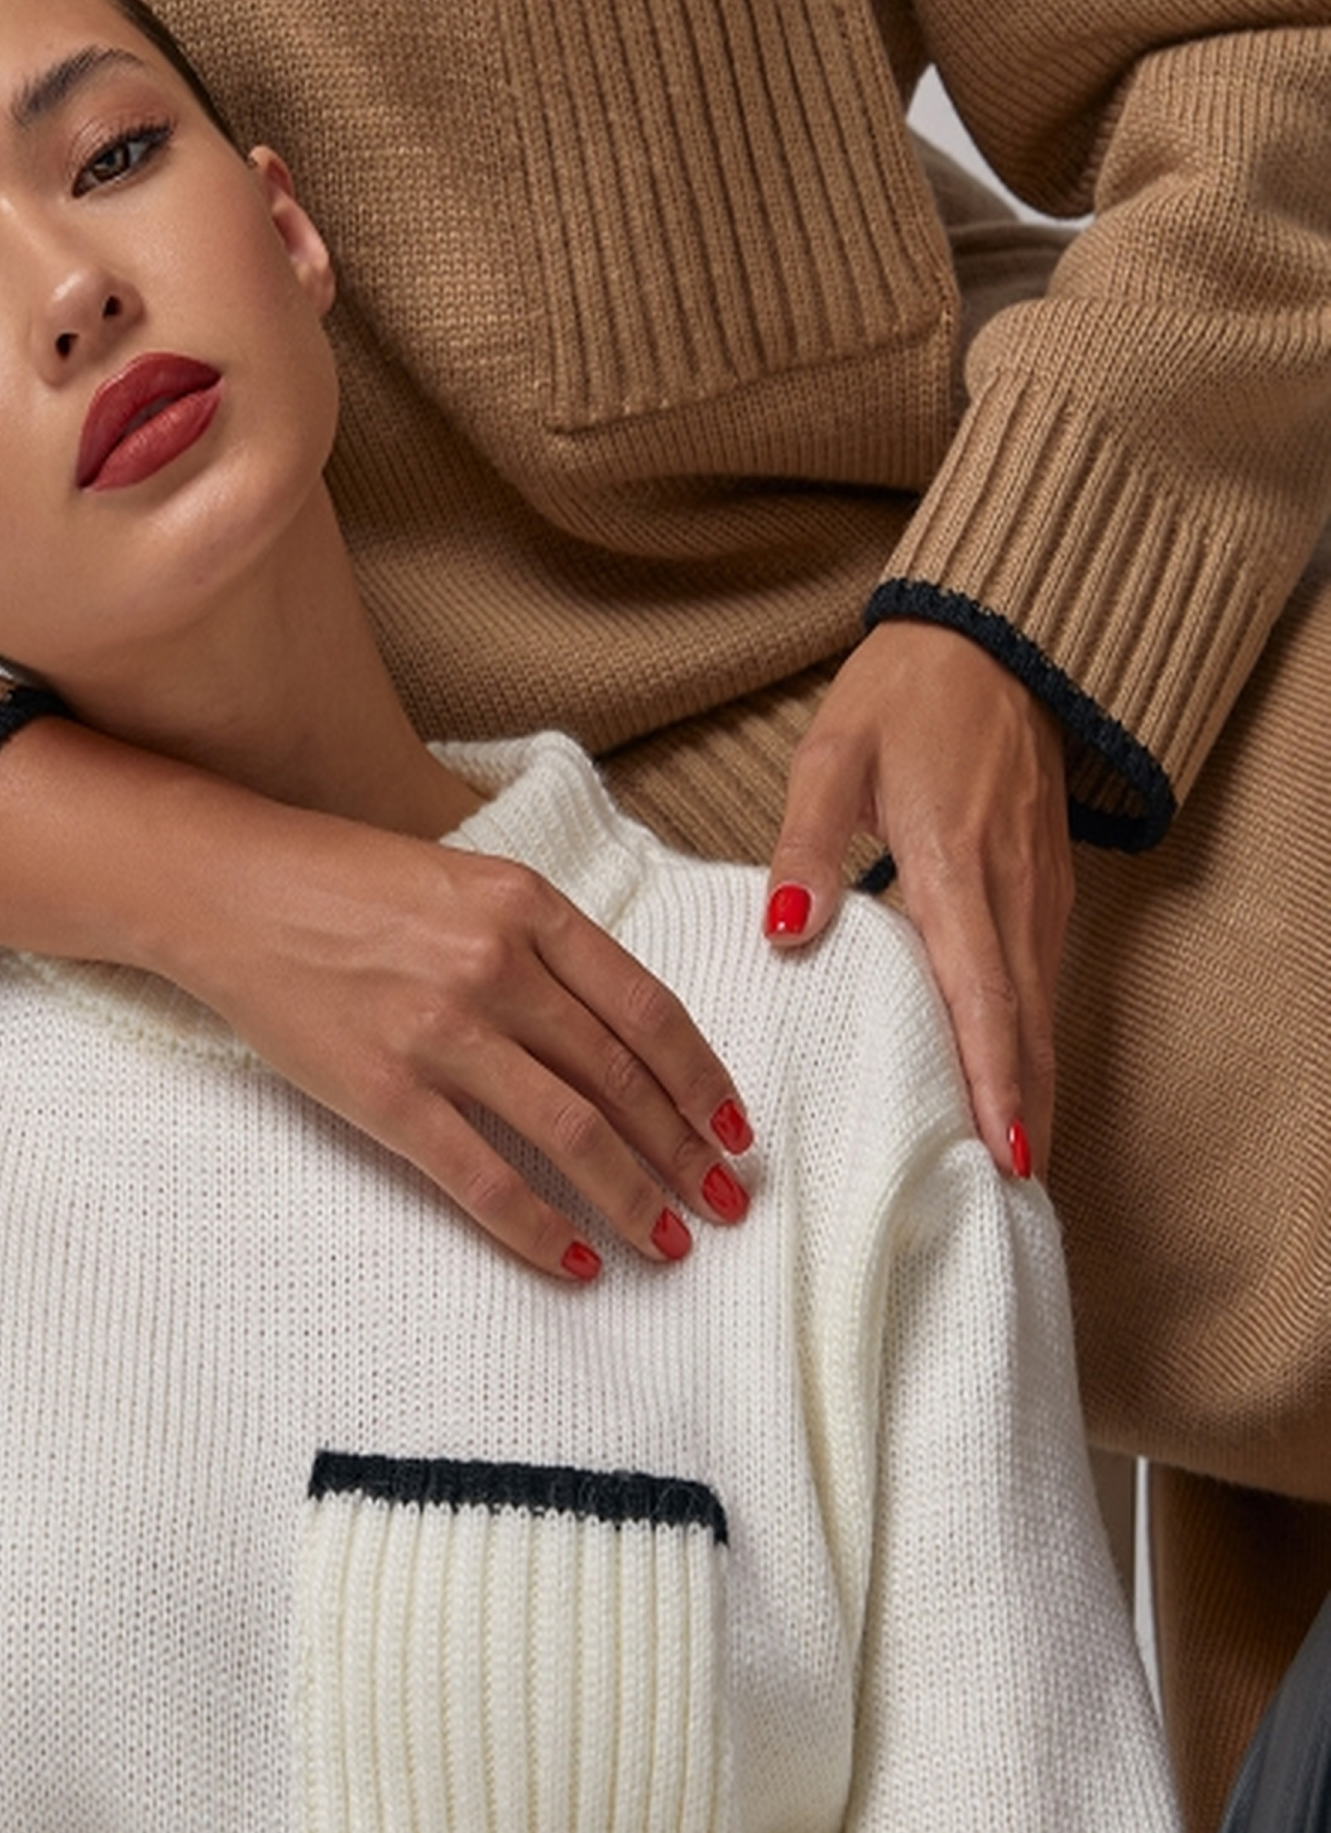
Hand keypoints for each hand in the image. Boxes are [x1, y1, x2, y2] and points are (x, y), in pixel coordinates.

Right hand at [169, 810, 754, 1280]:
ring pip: (571, 1135)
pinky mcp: (385, 1093)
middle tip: (726, 1203)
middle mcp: (496, 967)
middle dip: (686, 1153)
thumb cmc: (341, 881)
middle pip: (622, 1080)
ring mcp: (441, 1033)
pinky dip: (538, 1229)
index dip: (702, 1080)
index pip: (647, 1008)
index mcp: (525, 906)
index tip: (735, 1129)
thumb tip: (614, 1028)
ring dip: (634, 1198)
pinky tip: (576, 1261)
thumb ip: (538, 940)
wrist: (227, 889)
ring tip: (670, 1241)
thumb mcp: (461, 881)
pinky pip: (483, 1179)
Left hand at [764, 621, 1072, 1173]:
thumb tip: (786, 927)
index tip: (1003, 1149)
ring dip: (1031, 1080)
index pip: (982, 992)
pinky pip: (1043, 976)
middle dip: (1022, 1107)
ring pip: (1042, 1004)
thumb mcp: (835, 753)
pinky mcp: (1046, 881)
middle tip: (1009, 1193)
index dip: (993, 1075)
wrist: (995, 639)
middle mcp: (1011, 888)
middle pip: (1024, 1020)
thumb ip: (808, 843)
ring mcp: (1039, 886)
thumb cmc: (906, 694)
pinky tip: (1013, 1074)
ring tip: (1012, 1159)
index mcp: (954, 863)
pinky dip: (1034, 1034)